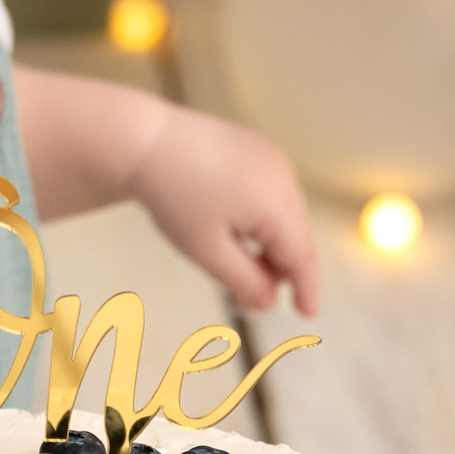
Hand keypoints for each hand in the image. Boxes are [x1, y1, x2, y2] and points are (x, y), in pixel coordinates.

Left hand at [131, 107, 318, 316]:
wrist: (146, 140)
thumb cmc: (174, 195)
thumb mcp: (207, 250)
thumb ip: (244, 282)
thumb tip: (269, 302)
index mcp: (277, 203)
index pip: (302, 256)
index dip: (306, 288)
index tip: (307, 313)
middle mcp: (284, 176)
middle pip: (294, 235)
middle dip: (276, 267)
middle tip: (245, 290)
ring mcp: (272, 158)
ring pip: (284, 214)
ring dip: (267, 240)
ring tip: (228, 249)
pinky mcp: (258, 148)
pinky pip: (272, 191)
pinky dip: (260, 214)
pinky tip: (227, 219)